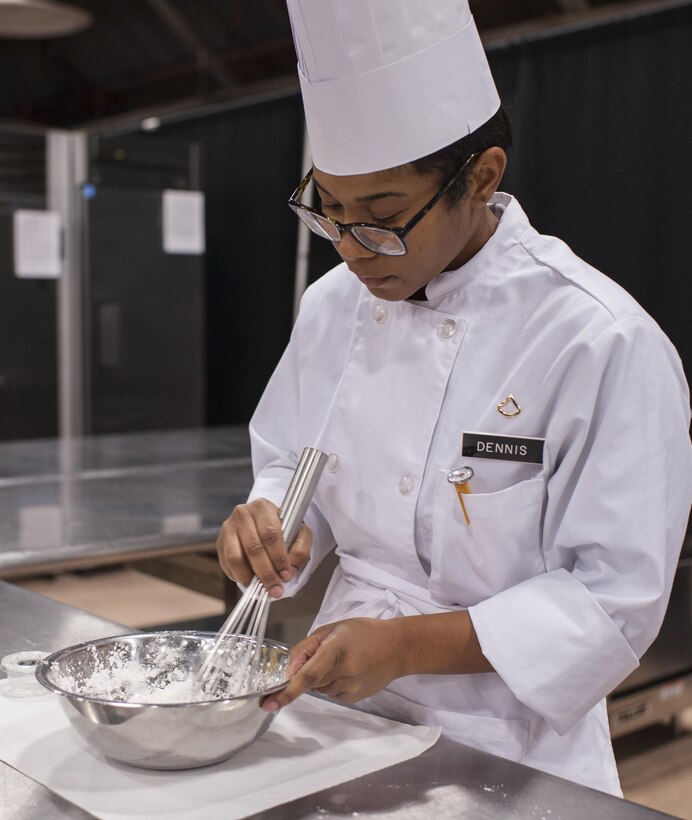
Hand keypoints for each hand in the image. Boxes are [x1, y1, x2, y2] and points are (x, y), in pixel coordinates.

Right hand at [216, 498, 311, 598]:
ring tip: (260, 587)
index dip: (278, 557)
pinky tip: (250, 580)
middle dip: (266, 573)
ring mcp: (228, 527)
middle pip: (253, 547)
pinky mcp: (220, 541)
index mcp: (263, 507)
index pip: (270, 534)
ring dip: (249, 577)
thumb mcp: (299, 533)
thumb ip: (299, 550)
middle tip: (275, 589)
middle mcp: (243, 514)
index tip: (286, 575)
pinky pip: (227, 563)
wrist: (262, 522)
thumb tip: (289, 571)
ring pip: (235, 557)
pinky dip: (238, 576)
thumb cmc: (282, 528)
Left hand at [262, 618, 405, 710]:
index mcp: (336, 649)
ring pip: (319, 688)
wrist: (397, 648)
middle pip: (310, 680)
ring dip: (321, 676)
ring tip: (342, 659)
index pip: (308, 675)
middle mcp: (344, 672)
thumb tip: (288, 671)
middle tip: (326, 652)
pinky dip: (331, 682)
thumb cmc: (364, 633)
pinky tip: (348, 670)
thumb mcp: (332, 629)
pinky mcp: (354, 698)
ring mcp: (351, 688)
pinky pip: (331, 693)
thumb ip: (306, 647)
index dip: (286, 691)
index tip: (268, 703)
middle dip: (308, 669)